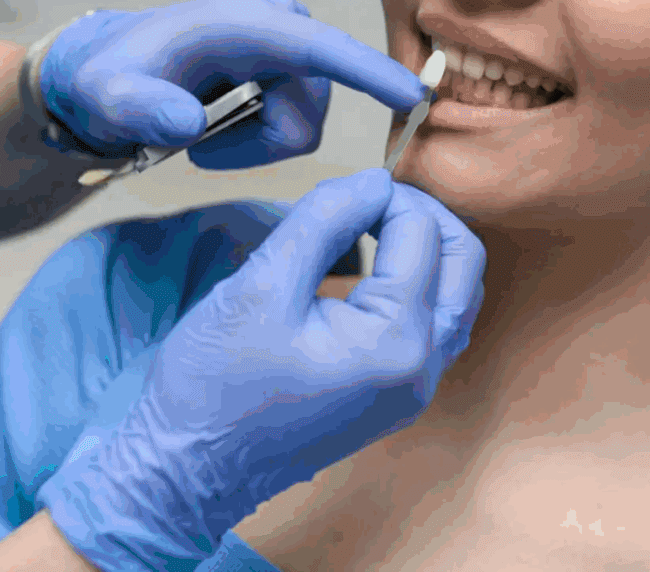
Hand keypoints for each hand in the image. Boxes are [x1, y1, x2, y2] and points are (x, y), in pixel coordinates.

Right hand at [37, 168, 485, 569]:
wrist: (185, 472)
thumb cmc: (213, 384)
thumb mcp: (261, 283)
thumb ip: (325, 218)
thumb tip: (375, 178)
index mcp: (397, 341)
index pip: (422, 233)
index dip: (382, 196)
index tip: (334, 196)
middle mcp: (423, 368)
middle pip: (464, 260)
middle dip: (421, 216)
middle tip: (365, 203)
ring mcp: (416, 388)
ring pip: (457, 292)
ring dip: (423, 250)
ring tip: (367, 232)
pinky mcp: (399, 396)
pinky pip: (435, 325)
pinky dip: (415, 287)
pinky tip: (368, 275)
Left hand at [38, 0, 424, 166]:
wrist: (112, 70)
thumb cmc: (110, 78)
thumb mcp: (106, 97)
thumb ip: (137, 110)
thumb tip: (187, 123)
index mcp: (244, 22)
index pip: (320, 48)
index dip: (369, 72)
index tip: (414, 93)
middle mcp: (277, 23)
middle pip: (307, 109)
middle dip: (255, 143)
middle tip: (195, 146)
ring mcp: (289, 43)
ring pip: (305, 124)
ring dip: (254, 144)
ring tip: (202, 135)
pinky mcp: (293, 64)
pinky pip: (299, 124)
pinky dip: (259, 140)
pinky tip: (221, 127)